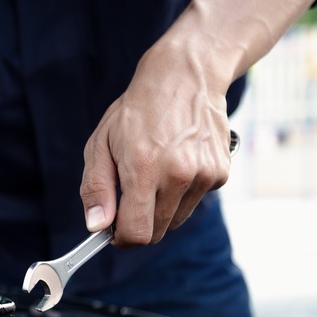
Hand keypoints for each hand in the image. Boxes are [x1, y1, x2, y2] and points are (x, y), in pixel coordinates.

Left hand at [80, 44, 233, 245]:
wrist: (183, 77)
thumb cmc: (135, 112)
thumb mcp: (100, 144)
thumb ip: (96, 188)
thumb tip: (96, 227)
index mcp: (143, 168)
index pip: (137, 233)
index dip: (121, 238)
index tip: (113, 231)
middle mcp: (177, 175)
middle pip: (156, 232)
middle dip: (138, 222)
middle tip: (129, 194)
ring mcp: (203, 175)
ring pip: (175, 219)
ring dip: (160, 208)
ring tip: (154, 171)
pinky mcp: (220, 173)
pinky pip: (194, 201)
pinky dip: (182, 192)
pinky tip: (176, 162)